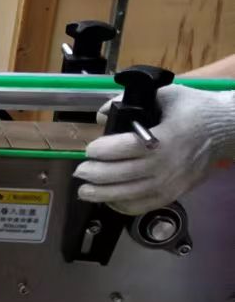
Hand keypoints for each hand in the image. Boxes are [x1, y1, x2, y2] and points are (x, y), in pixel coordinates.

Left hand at [74, 85, 234, 214]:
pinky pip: (142, 206)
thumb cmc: (195, 110)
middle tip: (80, 170)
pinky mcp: (174, 194)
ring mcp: (170, 183)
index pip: (125, 148)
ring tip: (84, 191)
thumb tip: (101, 113)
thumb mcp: (167, 95)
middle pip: (121, 174)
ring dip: (101, 194)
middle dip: (94, 173)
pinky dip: (122, 205)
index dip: (102, 150)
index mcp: (165, 138)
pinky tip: (109, 199)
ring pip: (128, 194)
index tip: (90, 149)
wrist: (227, 132)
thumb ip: (130, 100)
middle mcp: (167, 164)